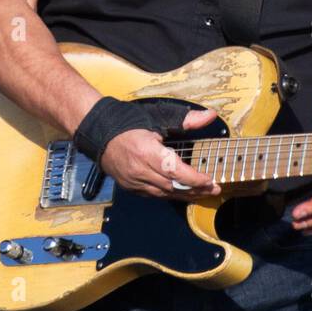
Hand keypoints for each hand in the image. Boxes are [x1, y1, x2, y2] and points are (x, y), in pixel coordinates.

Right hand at [99, 109, 221, 199]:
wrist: (97, 130)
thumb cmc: (126, 122)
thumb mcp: (157, 117)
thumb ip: (186, 120)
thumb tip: (209, 115)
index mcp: (147, 152)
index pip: (176, 172)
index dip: (195, 179)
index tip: (210, 181)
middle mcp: (140, 170)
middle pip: (173, 187)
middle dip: (196, 190)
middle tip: (214, 190)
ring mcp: (133, 181)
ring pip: (164, 194)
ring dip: (184, 195)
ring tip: (202, 193)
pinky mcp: (129, 186)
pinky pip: (153, 195)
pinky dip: (169, 194)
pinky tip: (180, 192)